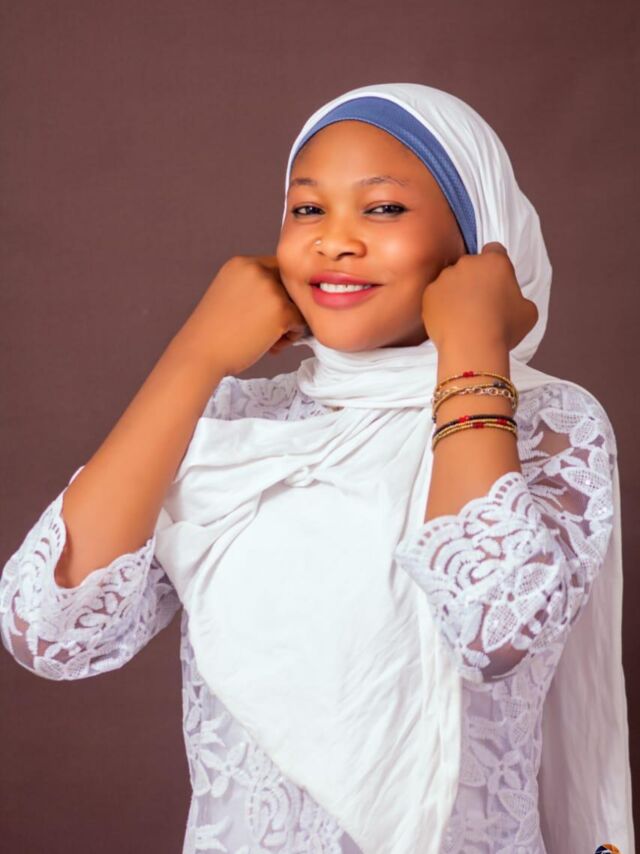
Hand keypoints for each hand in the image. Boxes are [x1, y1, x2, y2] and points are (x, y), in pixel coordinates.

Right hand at [178, 254, 308, 375]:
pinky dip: (292, 336)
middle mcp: (257, 270)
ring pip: (298, 304)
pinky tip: (272, 347)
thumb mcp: (229, 295)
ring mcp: (270, 290)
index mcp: (241, 263)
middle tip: (268, 328)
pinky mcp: (282, 311)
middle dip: (286, 305)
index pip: (276, 268)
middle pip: (289, 285)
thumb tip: (289, 295)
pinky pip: (301, 321)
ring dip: (289, 322)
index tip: (266, 312)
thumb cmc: (214, 333)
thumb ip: (254, 287)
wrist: (200, 354)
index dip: (277, 291)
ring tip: (270, 340)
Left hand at [421, 242, 538, 351]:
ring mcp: (445, 277)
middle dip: (475, 278)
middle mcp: (468, 263)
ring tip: (462, 315)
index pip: (495, 250)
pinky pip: (436, 295)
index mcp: (495, 262)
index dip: (496, 264)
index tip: (496, 279)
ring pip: (451, 280)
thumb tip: (513, 303)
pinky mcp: (429, 293)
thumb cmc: (503, 328)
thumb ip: (519, 299)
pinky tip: (449, 321)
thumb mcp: (528, 312)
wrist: (471, 346)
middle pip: (471, 265)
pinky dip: (440, 305)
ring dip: (456, 291)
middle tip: (480, 302)